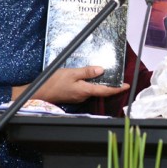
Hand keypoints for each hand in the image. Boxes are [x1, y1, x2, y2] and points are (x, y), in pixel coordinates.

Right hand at [13, 65, 129, 104]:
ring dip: (100, 84)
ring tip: (107, 76)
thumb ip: (87, 72)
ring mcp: (79, 97)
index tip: (127, 86)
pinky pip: (86, 90)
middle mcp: (84, 96)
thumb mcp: (71, 73)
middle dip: (111, 85)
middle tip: (120, 78)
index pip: (105, 90)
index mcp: (85, 91)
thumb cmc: (53, 82)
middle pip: (101, 91)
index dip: (117, 88)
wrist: (39, 93)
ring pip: (93, 90)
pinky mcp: (74, 96)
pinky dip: (91, 84)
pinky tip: (91, 78)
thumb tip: (101, 70)